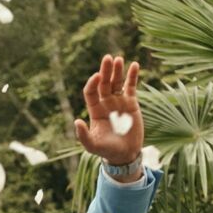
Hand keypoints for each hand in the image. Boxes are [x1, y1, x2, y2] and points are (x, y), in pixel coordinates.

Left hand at [74, 53, 143, 167]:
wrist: (125, 154)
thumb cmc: (107, 150)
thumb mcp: (93, 146)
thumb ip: (84, 135)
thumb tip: (77, 121)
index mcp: (95, 110)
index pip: (91, 92)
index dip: (93, 83)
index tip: (97, 76)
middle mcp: (106, 103)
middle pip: (104, 83)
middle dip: (105, 71)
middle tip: (107, 58)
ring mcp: (118, 101)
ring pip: (117, 82)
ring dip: (117, 70)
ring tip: (118, 59)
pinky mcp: (131, 103)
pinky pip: (131, 86)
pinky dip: (133, 76)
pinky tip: (135, 65)